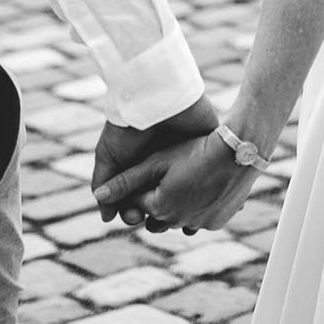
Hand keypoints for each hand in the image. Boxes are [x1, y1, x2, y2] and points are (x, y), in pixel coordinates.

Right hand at [92, 96, 214, 222]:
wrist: (155, 102)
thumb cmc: (128, 128)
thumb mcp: (109, 155)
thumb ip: (105, 182)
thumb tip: (106, 218)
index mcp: (144, 167)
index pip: (140, 198)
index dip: (135, 211)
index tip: (134, 216)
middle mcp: (166, 164)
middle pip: (166, 199)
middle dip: (161, 215)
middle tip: (157, 220)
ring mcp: (189, 157)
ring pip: (192, 192)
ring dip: (192, 209)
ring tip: (184, 221)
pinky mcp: (209, 147)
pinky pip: (217, 171)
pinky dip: (218, 189)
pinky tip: (212, 207)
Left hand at [97, 132, 258, 233]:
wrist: (237, 153)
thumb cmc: (194, 150)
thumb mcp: (157, 161)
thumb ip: (126, 181)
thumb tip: (98, 195)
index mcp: (159, 207)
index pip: (139, 203)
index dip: (142, 185)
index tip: (153, 169)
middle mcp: (178, 222)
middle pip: (157, 218)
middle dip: (157, 202)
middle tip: (168, 178)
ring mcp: (200, 224)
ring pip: (179, 221)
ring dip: (178, 207)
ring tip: (186, 182)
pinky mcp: (217, 222)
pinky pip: (200, 220)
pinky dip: (198, 208)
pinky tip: (203, 187)